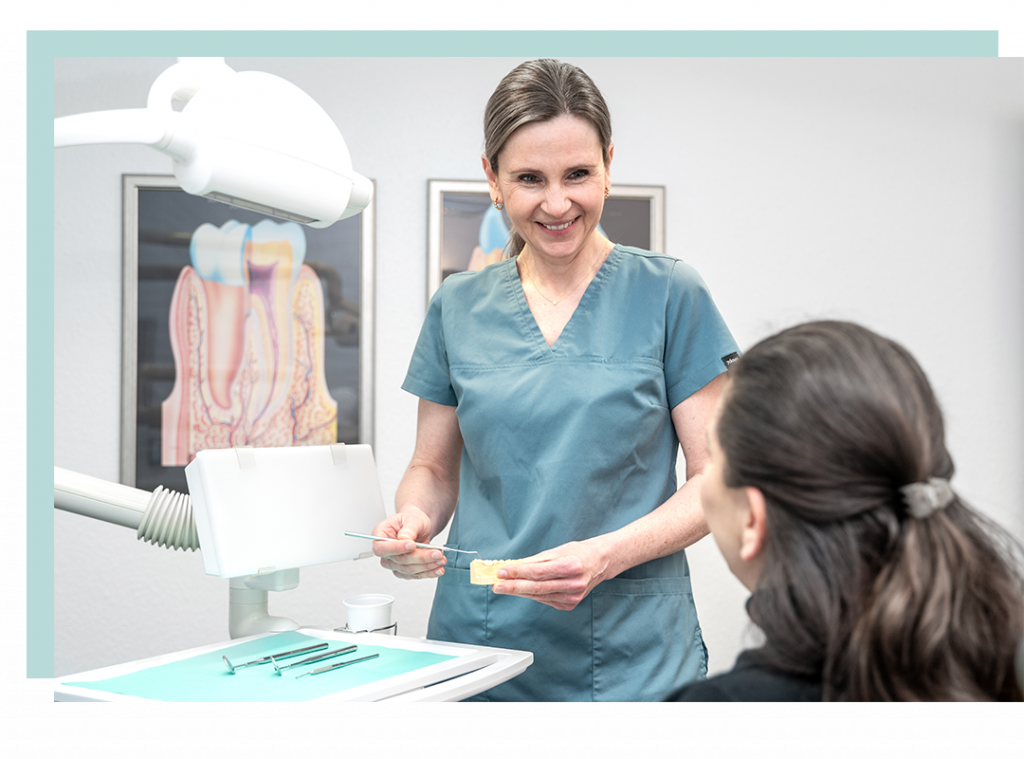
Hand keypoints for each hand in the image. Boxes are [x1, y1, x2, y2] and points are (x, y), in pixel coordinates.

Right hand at [371, 507, 446, 579]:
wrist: (419, 526)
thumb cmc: (412, 519)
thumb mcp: (412, 519)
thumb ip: (409, 529)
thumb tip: (405, 539)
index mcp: (380, 535)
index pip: (382, 548)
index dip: (396, 549)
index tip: (412, 545)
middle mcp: (385, 551)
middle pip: (399, 560)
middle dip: (420, 558)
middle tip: (436, 553)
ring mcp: (393, 562)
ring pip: (408, 570)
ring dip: (427, 566)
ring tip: (440, 559)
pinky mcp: (403, 570)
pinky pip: (414, 575)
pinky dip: (428, 573)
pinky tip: (437, 569)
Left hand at [492, 539, 610, 610]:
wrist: (600, 563)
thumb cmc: (579, 553)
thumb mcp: (558, 550)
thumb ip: (535, 560)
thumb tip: (514, 566)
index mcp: (572, 566)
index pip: (538, 572)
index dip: (518, 573)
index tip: (502, 572)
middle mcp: (574, 584)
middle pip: (536, 587)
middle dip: (513, 586)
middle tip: (496, 585)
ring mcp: (573, 597)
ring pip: (539, 595)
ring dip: (519, 592)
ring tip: (504, 587)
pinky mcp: (570, 604)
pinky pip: (546, 600)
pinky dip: (532, 595)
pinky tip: (522, 590)